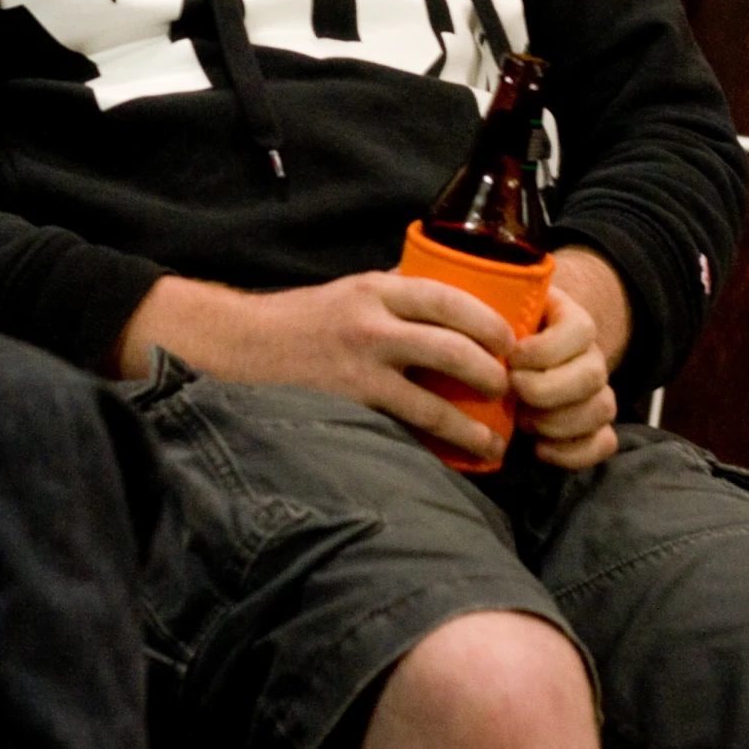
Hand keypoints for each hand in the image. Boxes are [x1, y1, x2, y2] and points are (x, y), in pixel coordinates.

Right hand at [112, 269, 516, 463]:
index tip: (511, 341)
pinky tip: (451, 459)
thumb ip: (395, 299)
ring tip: (495, 440)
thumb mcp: (350, 292)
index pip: (449, 298)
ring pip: (432, 402)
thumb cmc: (300, 321)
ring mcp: (359, 372)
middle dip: (491, 372)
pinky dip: (431, 447)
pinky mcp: (346, 409)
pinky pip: (401, 431)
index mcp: (376, 290)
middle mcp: (371, 326)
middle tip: (511, 388)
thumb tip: (453, 308)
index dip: (488, 321)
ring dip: (471, 424)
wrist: (237, 347)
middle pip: (452, 347)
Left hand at [510, 249, 630, 470]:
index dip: (545, 350)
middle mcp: (590, 355)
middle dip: (547, 390)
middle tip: (513, 392)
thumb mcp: (495, 306)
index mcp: (570, 319)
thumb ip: (489, 305)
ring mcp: (596, 391)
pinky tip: (540, 449)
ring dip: (558, 422)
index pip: (580, 331)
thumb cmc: (497, 329)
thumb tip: (466, 316)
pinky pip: (605, 442)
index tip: (511, 357)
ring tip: (523, 421)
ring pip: (603, 408)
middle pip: (593, 375)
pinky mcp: (594, 425)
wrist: (514, 353)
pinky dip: (574, 452)